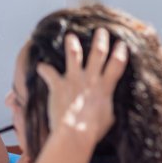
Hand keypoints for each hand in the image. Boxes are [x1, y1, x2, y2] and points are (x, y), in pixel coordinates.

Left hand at [37, 28, 127, 146]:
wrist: (76, 132)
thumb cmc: (92, 130)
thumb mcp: (108, 118)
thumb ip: (107, 108)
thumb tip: (107, 110)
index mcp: (105, 87)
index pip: (117, 64)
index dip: (120, 52)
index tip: (121, 44)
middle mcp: (91, 79)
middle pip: (98, 53)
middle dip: (100, 40)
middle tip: (101, 31)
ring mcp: (74, 79)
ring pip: (74, 54)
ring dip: (72, 44)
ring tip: (70, 36)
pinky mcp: (58, 84)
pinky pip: (49, 72)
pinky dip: (43, 69)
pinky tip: (40, 65)